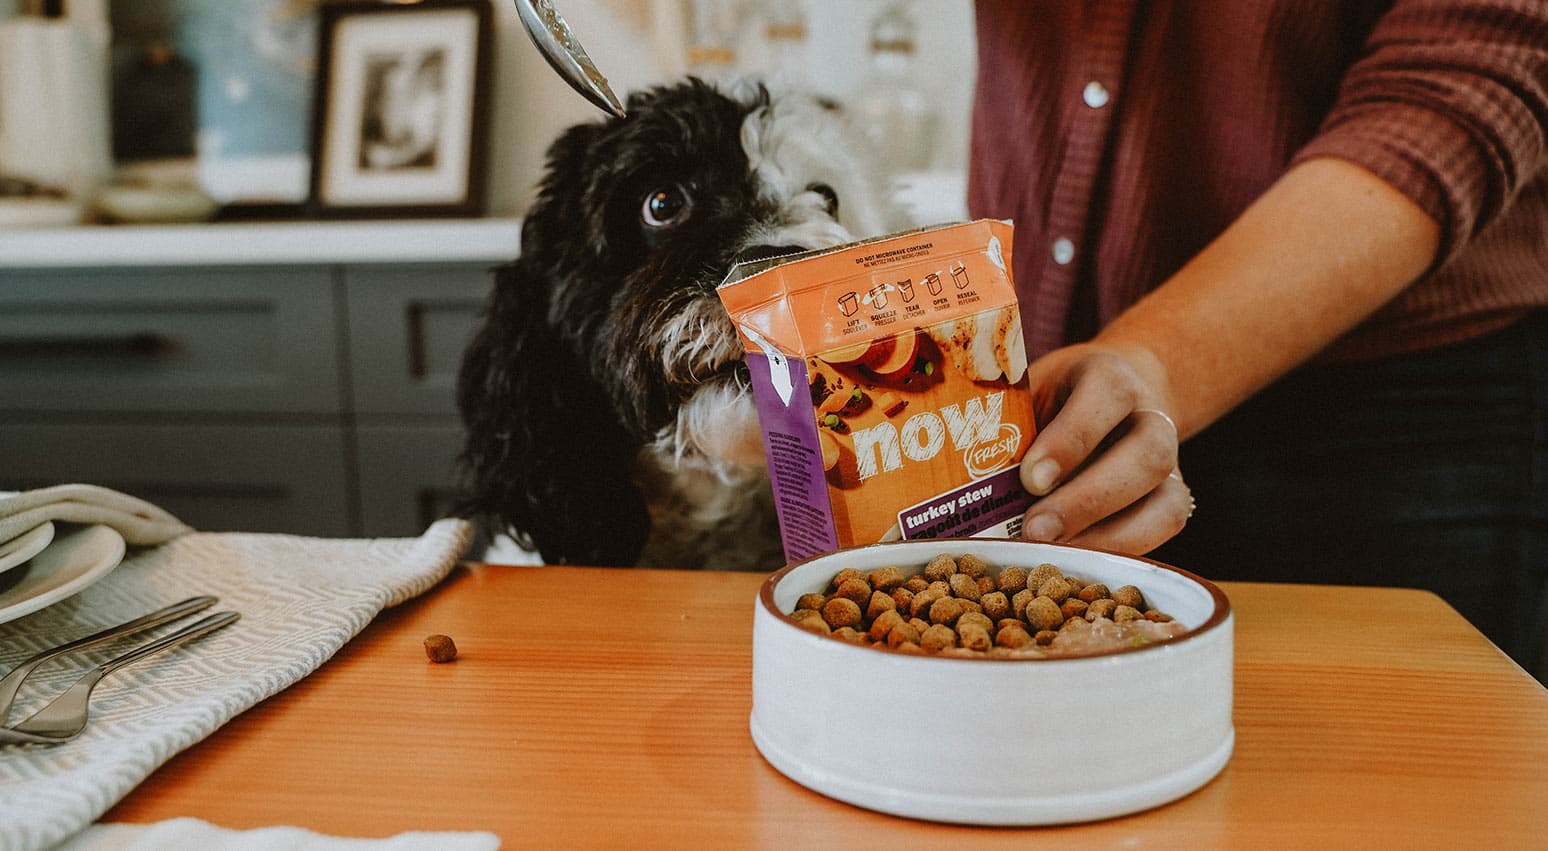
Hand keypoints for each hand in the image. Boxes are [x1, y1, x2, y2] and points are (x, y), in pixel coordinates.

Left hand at [1017, 342, 1193, 553]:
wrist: (1111, 398)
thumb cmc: (1052, 402)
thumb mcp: (1027, 395)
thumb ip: (1004, 427)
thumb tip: (951, 479)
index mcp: (1111, 377)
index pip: (1107, 395)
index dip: (1072, 438)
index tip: (1030, 478)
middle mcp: (1152, 417)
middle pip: (1146, 455)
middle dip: (1089, 500)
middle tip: (1035, 529)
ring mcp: (1170, 464)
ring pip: (1166, 502)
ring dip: (1108, 536)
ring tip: (1053, 554)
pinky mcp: (1171, 500)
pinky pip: (1161, 531)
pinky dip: (1120, 551)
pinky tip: (1074, 563)